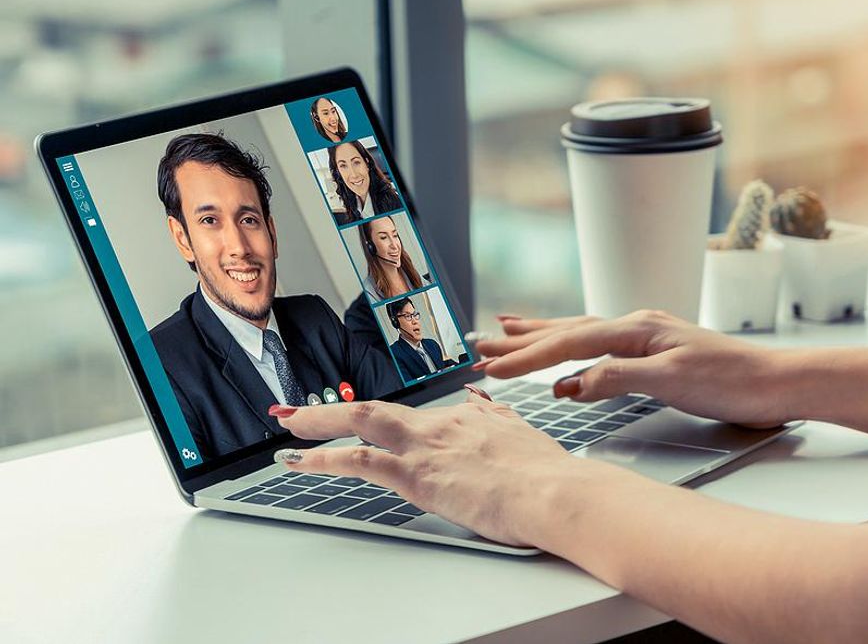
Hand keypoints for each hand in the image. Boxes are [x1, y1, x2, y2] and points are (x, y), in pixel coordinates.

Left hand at [273, 393, 574, 545]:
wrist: (555, 491)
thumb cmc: (547, 475)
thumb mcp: (523, 436)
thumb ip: (498, 418)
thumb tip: (485, 402)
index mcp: (467, 420)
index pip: (417, 418)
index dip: (386, 423)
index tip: (368, 424)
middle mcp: (440, 425)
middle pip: (375, 410)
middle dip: (331, 412)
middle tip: (295, 411)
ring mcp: (425, 446)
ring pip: (358, 423)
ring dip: (316, 423)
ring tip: (287, 426)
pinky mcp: (417, 474)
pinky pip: (358, 460)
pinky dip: (324, 457)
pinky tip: (300, 460)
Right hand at [476, 310, 788, 427]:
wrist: (774, 382)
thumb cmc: (731, 381)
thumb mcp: (673, 381)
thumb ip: (619, 378)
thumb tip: (570, 383)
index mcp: (636, 329)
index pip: (568, 343)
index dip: (527, 357)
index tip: (492, 368)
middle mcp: (635, 325)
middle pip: (565, 330)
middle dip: (520, 339)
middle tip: (480, 344)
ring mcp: (643, 335)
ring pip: (578, 332)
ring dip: (540, 334)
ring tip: (507, 329)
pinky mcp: (651, 351)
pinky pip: (597, 344)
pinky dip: (570, 347)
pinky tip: (565, 352)